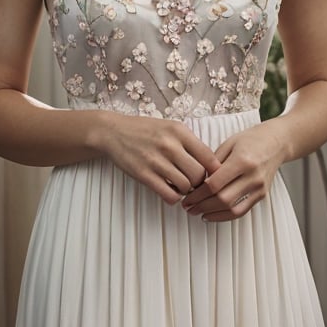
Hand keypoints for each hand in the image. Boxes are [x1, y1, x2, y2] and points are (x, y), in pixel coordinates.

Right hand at [103, 115, 221, 203]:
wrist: (113, 132)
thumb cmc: (144, 131)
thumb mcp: (170, 127)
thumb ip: (190, 143)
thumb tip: (211, 164)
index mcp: (180, 132)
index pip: (209, 157)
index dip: (214, 171)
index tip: (209, 175)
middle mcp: (170, 145)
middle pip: (199, 175)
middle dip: (199, 183)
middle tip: (193, 183)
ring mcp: (156, 161)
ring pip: (186, 187)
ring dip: (186, 191)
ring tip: (180, 186)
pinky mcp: (144, 174)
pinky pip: (169, 195)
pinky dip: (173, 198)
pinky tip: (169, 191)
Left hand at [181, 123, 284, 221]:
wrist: (277, 142)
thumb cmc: (251, 140)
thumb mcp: (228, 144)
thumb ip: (212, 163)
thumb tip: (195, 182)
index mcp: (242, 160)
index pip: (215, 184)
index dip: (197, 194)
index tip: (186, 197)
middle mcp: (253, 176)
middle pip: (222, 199)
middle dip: (201, 205)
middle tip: (188, 207)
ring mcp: (259, 187)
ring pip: (232, 209)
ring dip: (211, 214)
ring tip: (197, 212)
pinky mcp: (262, 195)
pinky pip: (242, 211)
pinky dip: (225, 216)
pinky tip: (212, 215)